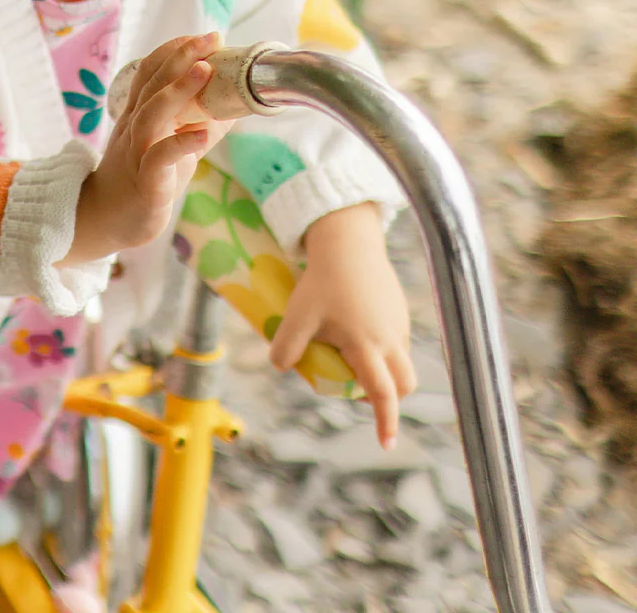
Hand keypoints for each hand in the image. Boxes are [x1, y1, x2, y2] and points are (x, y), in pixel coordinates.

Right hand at [63, 33, 235, 265]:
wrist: (107, 220)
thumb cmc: (143, 179)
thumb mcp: (172, 147)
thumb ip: (197, 125)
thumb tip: (234, 105)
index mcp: (138, 115)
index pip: (149, 72)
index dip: (173, 51)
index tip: (200, 36)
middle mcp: (134, 128)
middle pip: (152, 84)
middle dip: (181, 58)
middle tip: (209, 38)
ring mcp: (137, 153)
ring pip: (152, 114)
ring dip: (178, 91)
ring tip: (205, 72)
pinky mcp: (146, 182)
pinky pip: (160, 158)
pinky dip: (181, 144)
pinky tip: (203, 134)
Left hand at [268, 202, 415, 448]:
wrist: (347, 241)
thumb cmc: (321, 281)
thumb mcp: (298, 315)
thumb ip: (287, 346)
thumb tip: (281, 367)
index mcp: (368, 346)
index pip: (383, 394)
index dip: (385, 421)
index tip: (386, 444)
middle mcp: (391, 338)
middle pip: (404, 383)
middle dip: (388, 398)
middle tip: (358, 392)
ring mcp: (399, 322)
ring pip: (400, 359)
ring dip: (382, 368)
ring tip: (346, 348)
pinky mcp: (399, 307)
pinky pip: (397, 337)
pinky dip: (382, 345)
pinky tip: (353, 320)